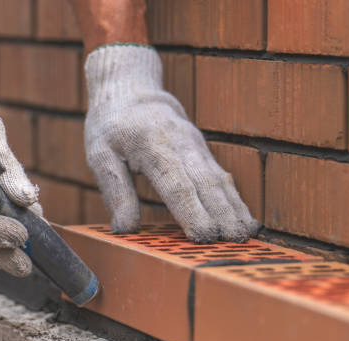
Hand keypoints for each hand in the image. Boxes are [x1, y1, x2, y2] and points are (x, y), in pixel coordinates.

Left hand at [84, 44, 259, 242]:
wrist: (131, 89)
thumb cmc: (111, 126)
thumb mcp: (100, 154)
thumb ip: (115, 191)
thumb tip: (125, 229)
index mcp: (152, 146)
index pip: (176, 184)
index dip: (192, 211)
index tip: (205, 236)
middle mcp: (181, 145)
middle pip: (206, 183)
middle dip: (223, 214)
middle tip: (235, 243)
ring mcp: (196, 146)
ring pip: (219, 179)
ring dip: (235, 208)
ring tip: (248, 235)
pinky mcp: (202, 150)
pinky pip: (222, 176)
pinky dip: (235, 198)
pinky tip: (245, 219)